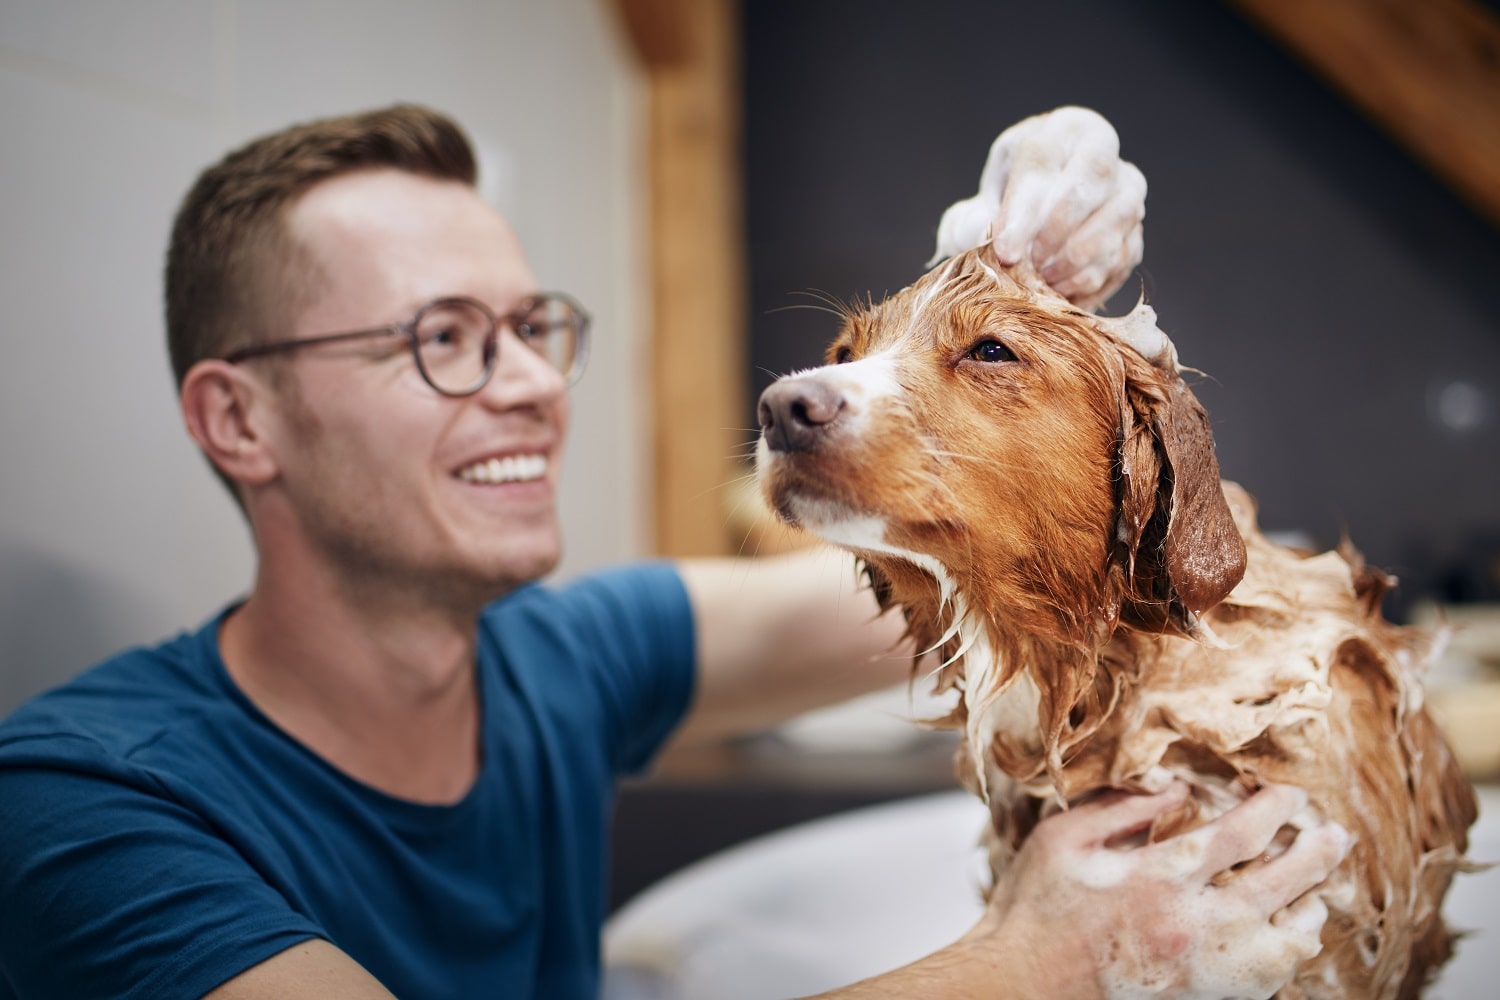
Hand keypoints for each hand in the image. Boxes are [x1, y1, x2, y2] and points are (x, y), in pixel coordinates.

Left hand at [932, 106, 1146, 311]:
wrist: (1034, 216)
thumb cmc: (1006, 201)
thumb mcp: (982, 200)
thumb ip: (976, 221)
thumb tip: (988, 244)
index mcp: (1061, 131)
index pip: (1045, 162)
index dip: (1025, 210)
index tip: (1005, 251)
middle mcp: (1102, 152)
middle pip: (1092, 183)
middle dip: (1057, 232)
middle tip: (1029, 265)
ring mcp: (1127, 191)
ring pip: (1116, 221)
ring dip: (1076, 261)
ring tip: (1042, 283)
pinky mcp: (1136, 231)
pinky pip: (1123, 257)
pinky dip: (1092, 282)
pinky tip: (1061, 293)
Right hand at [975, 782, 1351, 999]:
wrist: (1022, 989)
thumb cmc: (1034, 912)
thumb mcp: (1062, 840)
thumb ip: (1120, 809)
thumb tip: (1176, 790)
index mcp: (1156, 878)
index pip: (1240, 833)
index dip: (1275, 806)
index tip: (1289, 792)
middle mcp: (1192, 926)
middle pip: (1283, 882)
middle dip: (1317, 852)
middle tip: (1335, 833)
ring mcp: (1205, 971)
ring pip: (1291, 942)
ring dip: (1312, 908)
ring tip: (1319, 889)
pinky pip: (1272, 979)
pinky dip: (1290, 953)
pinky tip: (1288, 935)